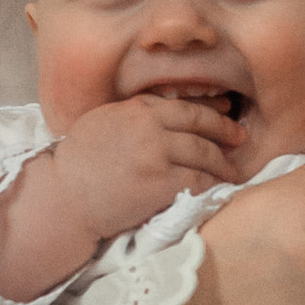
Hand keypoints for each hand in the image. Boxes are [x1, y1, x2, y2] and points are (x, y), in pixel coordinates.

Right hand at [51, 92, 243, 243]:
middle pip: (200, 123)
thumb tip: (163, 111)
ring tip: (233, 171)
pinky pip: (198, 180)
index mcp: (136, 108)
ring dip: (223, 163)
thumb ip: (134, 114)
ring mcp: (156, 153)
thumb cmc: (78, 164)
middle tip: (241, 138)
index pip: (182, 105)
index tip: (225, 115)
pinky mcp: (161, 182)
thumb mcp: (103, 122)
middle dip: (225, 130)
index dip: (208, 111)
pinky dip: (212, 184)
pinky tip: (219, 188)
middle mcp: (149, 125)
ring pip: (204, 152)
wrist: (63, 198)